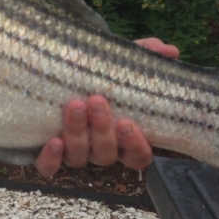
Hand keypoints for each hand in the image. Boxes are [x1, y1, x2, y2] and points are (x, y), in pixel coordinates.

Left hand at [34, 37, 179, 177]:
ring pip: (79, 157)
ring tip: (75, 106)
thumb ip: (145, 57)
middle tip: (97, 102)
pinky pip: (48, 168)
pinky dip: (51, 160)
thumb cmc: (96, 75)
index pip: (138, 156)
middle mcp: (98, 149)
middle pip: (106, 155)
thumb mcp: (119, 64)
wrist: (56, 73)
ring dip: (77, 134)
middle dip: (103, 131)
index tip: (127, 123)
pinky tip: (53, 142)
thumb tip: (170, 50)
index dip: (135, 146)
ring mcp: (73, 153)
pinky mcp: (47, 154)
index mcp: (121, 137)